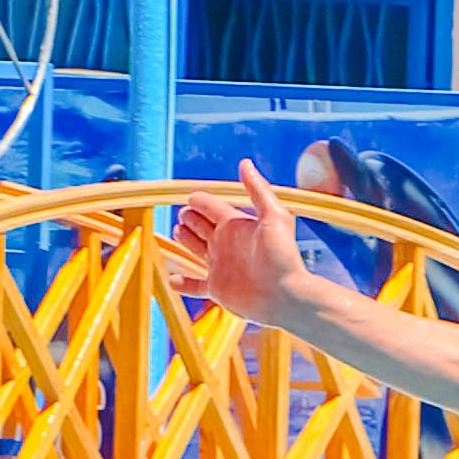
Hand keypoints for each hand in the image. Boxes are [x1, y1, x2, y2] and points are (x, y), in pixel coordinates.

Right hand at [161, 163, 329, 328]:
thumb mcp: (274, 216)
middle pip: (200, 226)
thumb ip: (258, 190)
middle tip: (183, 215)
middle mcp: (226, 244)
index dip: (199, 201)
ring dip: (185, 241)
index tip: (190, 198)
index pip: (211, 207)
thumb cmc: (283, 256)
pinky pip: (195, 286)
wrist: (287, 295)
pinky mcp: (217, 288)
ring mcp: (220, 266)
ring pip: (195, 249)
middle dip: (189, 218)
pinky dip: (183, 284)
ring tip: (177, 232)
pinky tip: (172, 279)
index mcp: (236, 225)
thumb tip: (245, 163)